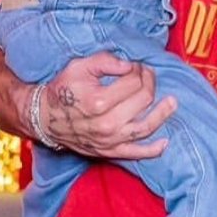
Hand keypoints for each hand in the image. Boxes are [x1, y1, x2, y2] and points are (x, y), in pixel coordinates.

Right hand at [39, 51, 174, 158]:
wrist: (44, 118)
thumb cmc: (62, 90)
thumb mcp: (79, 67)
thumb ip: (105, 61)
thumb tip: (129, 65)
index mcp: (98, 102)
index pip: (133, 82)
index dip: (138, 70)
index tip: (135, 66)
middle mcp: (106, 124)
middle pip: (143, 100)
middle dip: (149, 83)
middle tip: (147, 75)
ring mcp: (109, 140)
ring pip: (145, 127)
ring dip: (162, 114)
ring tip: (172, 102)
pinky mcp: (109, 151)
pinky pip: (135, 154)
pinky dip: (152, 150)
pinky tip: (165, 143)